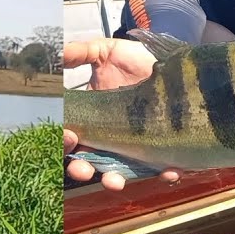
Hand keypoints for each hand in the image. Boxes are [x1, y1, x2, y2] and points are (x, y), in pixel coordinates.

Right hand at [64, 38, 180, 189]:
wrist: (175, 63)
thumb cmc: (136, 59)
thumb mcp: (106, 51)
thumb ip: (82, 52)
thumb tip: (59, 52)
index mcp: (90, 119)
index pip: (69, 137)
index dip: (64, 142)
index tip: (69, 135)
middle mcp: (108, 138)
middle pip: (87, 162)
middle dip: (81, 169)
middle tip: (83, 169)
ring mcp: (134, 147)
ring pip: (118, 173)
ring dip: (112, 180)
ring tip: (114, 182)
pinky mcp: (162, 151)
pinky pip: (162, 169)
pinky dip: (164, 174)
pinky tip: (168, 171)